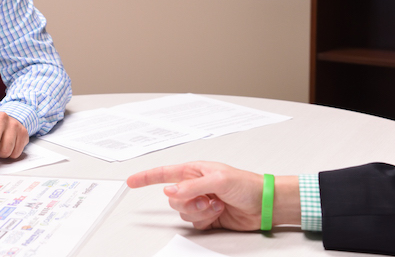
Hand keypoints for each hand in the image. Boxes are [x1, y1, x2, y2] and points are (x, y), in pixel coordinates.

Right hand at [127, 162, 265, 230]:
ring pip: (182, 212)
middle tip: (205, 199)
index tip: (131, 181)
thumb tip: (171, 191)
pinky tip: (219, 213)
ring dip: (199, 211)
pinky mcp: (207, 217)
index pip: (164, 173)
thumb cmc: (246, 184)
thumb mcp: (218, 179)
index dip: (146, 177)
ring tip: (216, 205)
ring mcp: (201, 202)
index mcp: (195, 171)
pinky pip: (194, 223)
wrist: (263, 204)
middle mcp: (195, 186)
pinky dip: (205, 220)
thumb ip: (192, 186)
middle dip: (187, 202)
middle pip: (173, 198)